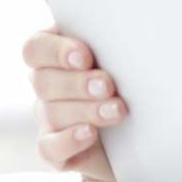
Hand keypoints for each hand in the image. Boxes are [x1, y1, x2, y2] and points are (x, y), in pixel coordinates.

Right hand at [22, 27, 124, 181]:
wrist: (145, 133)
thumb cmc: (131, 84)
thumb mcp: (123, 61)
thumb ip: (113, 46)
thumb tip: (129, 31)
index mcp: (56, 57)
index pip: (36, 48)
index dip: (56, 51)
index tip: (85, 57)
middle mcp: (46, 86)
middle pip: (43, 81)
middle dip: (77, 83)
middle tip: (107, 85)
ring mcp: (48, 119)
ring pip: (52, 112)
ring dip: (86, 110)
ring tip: (117, 110)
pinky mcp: (56, 150)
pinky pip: (50, 147)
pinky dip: (69, 140)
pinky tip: (90, 133)